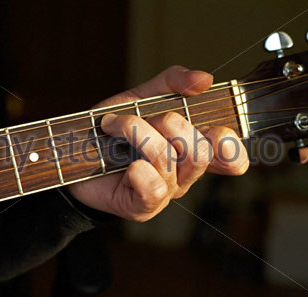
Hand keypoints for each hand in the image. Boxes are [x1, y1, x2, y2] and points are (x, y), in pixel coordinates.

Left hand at [67, 66, 248, 221]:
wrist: (76, 152)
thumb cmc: (113, 129)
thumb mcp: (142, 98)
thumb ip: (172, 83)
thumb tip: (204, 79)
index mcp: (190, 149)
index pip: (231, 158)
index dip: (229, 144)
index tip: (209, 127)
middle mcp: (183, 174)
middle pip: (201, 153)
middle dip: (171, 124)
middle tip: (141, 116)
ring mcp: (165, 193)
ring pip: (170, 162)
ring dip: (139, 134)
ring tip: (114, 125)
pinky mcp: (143, 207)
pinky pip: (155, 189)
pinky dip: (140, 171)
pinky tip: (127, 163)